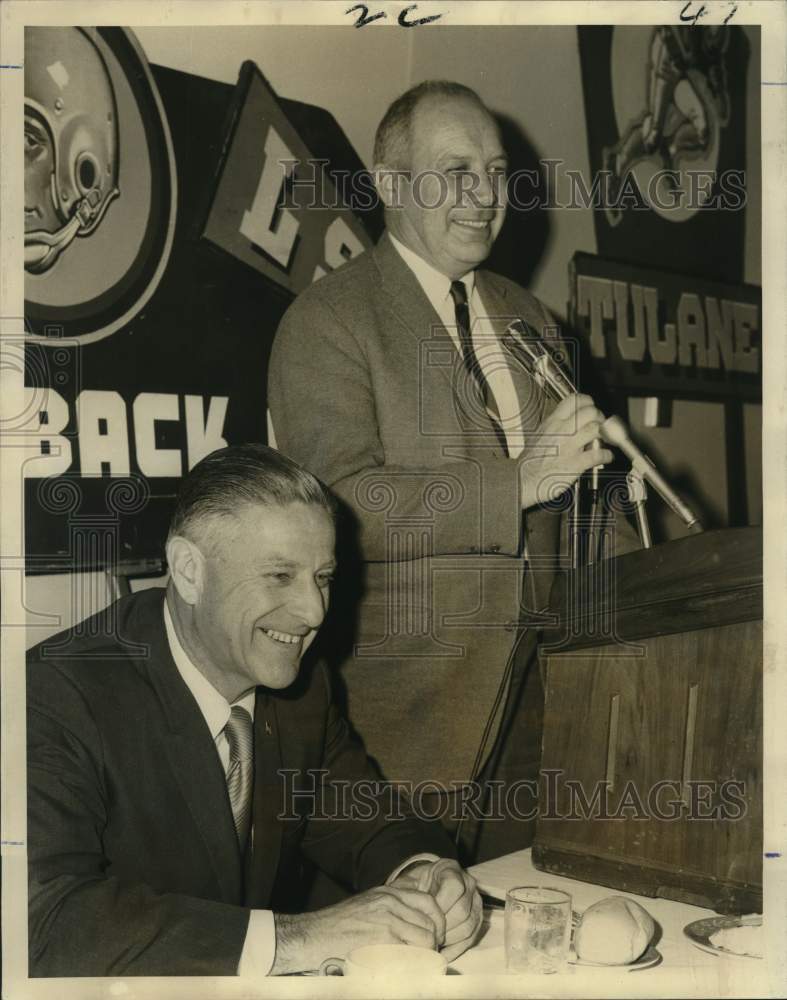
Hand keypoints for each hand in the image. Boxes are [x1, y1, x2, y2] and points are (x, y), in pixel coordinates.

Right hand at [270, 884, 445, 974]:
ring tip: (416, 964)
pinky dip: (415, 965)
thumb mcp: (368, 902)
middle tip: (427, 955)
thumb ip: (392, 905)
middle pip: (432, 924)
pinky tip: (405, 970)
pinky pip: (413, 955)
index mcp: (389, 893)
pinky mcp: (384, 941)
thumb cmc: (338, 925)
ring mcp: (389, 921)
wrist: (312, 936)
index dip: (437, 922)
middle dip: (434, 942)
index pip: (430, 902)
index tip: (434, 936)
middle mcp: (391, 903)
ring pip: (426, 940)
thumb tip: (418, 918)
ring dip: (425, 956)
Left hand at [390, 859, 482, 961]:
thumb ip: (405, 891)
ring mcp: (476, 903)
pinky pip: (471, 938)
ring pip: (468, 927)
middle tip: (428, 935)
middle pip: (462, 911)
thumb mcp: (408, 883)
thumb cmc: (414, 887)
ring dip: (449, 939)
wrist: (425, 888)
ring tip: (433, 944)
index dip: (440, 905)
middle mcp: (468, 883)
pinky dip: (456, 949)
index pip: (454, 887)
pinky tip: (441, 954)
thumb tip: (406, 910)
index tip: (425, 917)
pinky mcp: (478, 920)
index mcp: (451, 869)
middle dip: (443, 927)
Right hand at [518, 393, 612, 509]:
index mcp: (552, 422)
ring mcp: (569, 447)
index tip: (591, 408)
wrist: (523, 479)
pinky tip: (606, 457)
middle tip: (599, 425)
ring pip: (595, 429)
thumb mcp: (539, 434)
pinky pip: (598, 454)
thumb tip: (571, 420)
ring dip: (604, 434)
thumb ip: (556, 425)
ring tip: (603, 440)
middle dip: (599, 417)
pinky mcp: (575, 463)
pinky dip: (606, 455)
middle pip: (590, 412)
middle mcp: (561, 431)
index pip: (575, 400)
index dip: (588, 402)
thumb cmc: (530, 461)